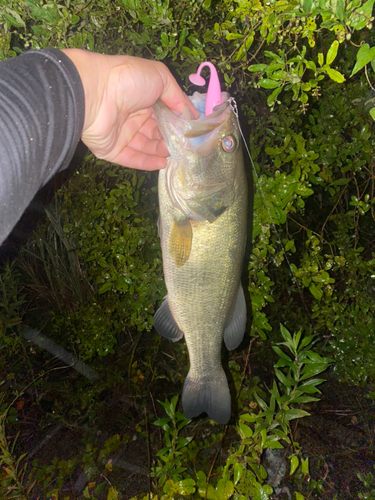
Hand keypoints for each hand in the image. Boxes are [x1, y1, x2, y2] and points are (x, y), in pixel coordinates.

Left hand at [62, 49, 197, 169]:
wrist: (93, 92)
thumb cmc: (128, 80)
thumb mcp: (160, 77)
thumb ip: (178, 97)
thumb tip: (191, 115)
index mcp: (143, 97)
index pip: (163, 113)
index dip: (176, 122)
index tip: (190, 131)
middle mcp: (133, 115)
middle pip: (156, 132)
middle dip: (170, 139)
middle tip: (184, 145)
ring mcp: (122, 134)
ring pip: (146, 147)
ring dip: (161, 151)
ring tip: (174, 153)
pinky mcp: (112, 150)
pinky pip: (132, 159)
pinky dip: (148, 163)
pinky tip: (162, 163)